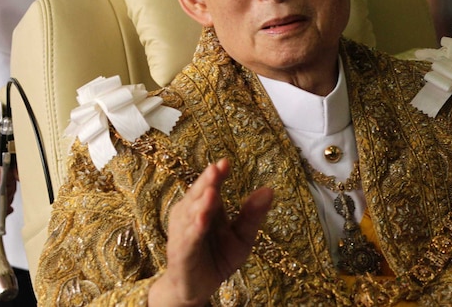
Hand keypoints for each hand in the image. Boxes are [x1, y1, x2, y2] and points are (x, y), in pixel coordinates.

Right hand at [149, 159, 272, 306]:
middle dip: (206, 182)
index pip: (211, 186)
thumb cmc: (218, 257)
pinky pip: (188, 240)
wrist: (198, 288)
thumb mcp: (242, 236)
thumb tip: (270, 189)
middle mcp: (190, 215)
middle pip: (198, 195)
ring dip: (201, 204)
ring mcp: (183, 233)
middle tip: (216, 168)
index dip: (217, 174)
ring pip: (191, 215)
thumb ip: (252, 215)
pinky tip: (201, 221)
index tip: (226, 162)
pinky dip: (194, 230)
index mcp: (206, 207)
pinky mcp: (181, 253)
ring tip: (211, 192)